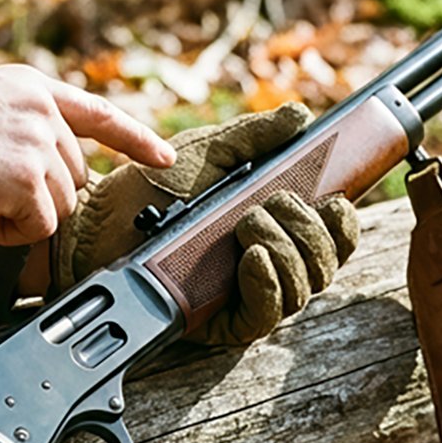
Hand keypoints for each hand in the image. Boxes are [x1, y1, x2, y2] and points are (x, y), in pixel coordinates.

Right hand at [0, 65, 175, 246]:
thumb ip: (23, 128)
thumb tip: (58, 174)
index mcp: (31, 87)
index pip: (99, 113)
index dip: (136, 140)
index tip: (164, 159)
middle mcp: (43, 109)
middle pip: (73, 178)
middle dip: (35, 196)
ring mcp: (39, 142)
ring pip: (59, 207)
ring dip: (16, 215)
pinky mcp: (28, 178)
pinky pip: (38, 228)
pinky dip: (4, 232)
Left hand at [52, 102, 359, 345]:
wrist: (97, 223)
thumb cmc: (145, 191)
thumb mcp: (209, 153)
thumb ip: (256, 137)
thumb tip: (301, 117)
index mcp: (273, 226)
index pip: (331, 235)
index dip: (344, 223)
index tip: (337, 199)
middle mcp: (268, 264)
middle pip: (326, 265)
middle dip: (309, 230)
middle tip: (273, 202)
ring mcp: (245, 296)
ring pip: (303, 289)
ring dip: (286, 249)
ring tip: (248, 221)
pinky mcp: (220, 324)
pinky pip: (264, 316)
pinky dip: (267, 284)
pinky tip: (253, 257)